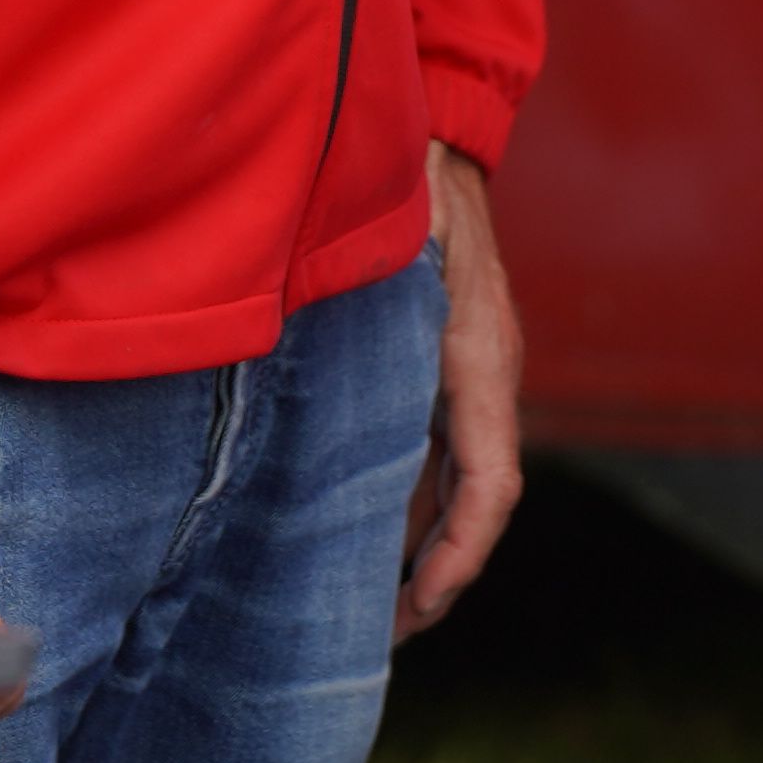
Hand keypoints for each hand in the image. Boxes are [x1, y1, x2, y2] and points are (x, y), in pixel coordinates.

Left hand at [396, 144, 525, 637]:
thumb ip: (350, 291)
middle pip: (478, 495)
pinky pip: (442, 441)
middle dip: (439, 570)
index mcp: (478, 356)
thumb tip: (271, 330)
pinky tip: (362, 517)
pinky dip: (413, 490)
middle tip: (384, 635)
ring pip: (459, 473)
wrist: (443, 127)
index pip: (490, 483)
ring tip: (371, 600)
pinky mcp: (452, 355)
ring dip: (423, 536)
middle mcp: (486, 369)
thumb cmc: (410, 177)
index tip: (420, 607)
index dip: (460, 554)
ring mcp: (474, 364)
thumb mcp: (387, 236)